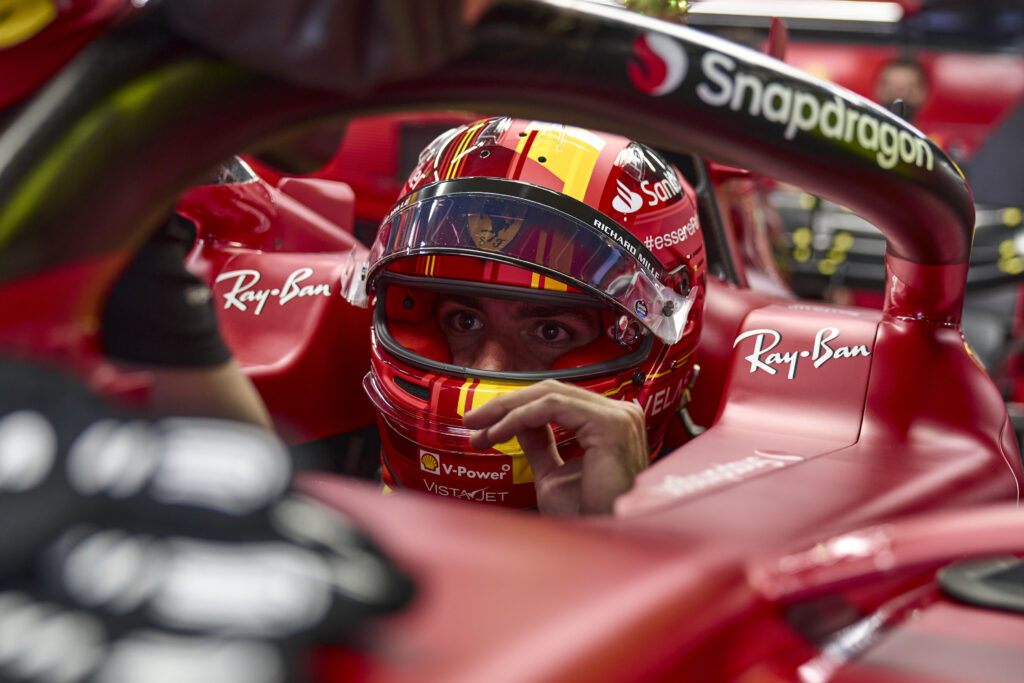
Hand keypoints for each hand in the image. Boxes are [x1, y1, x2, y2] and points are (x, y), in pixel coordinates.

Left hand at [463, 380, 647, 514]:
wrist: (604, 543)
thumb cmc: (588, 519)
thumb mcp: (553, 475)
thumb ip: (539, 444)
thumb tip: (516, 423)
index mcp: (609, 423)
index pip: (556, 400)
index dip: (516, 409)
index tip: (483, 427)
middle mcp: (619, 414)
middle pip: (551, 392)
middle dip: (506, 405)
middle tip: (472, 421)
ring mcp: (619, 416)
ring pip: (549, 395)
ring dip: (507, 410)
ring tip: (480, 429)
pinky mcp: (611, 424)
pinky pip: (553, 407)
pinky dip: (520, 417)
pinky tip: (499, 433)